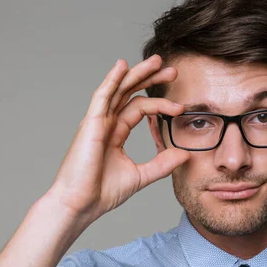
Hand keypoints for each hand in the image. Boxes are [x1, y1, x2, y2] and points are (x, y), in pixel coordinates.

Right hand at [47, 55, 189, 223]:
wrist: (81, 205)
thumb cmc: (102, 192)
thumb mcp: (141, 175)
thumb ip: (162, 164)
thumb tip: (185, 154)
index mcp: (116, 133)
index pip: (140, 108)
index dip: (161, 104)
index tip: (180, 107)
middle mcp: (106, 123)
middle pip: (130, 93)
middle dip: (151, 80)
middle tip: (172, 70)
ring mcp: (97, 122)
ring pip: (119, 90)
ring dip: (137, 74)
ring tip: (157, 61)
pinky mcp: (90, 124)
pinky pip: (102, 97)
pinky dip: (112, 80)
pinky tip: (123, 66)